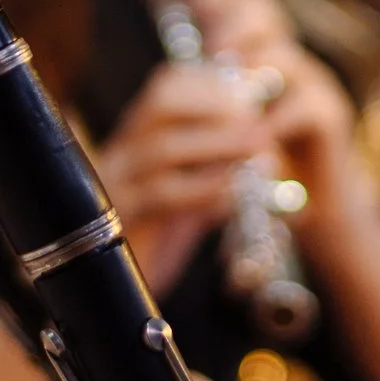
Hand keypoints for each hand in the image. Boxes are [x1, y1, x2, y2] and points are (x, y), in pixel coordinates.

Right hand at [97, 63, 271, 277]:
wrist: (119, 297)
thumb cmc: (163, 235)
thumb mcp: (192, 189)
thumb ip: (219, 163)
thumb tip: (266, 141)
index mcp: (137, 136)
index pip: (167, 85)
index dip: (212, 83)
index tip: (252, 97)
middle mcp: (120, 152)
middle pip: (158, 103)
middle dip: (216, 106)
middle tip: (259, 122)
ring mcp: (113, 185)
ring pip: (160, 148)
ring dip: (217, 145)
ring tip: (259, 151)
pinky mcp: (118, 222)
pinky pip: (161, 197)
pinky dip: (204, 189)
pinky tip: (234, 195)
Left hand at [190, 0, 368, 217]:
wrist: (313, 204)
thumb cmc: (265, 162)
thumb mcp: (235, 125)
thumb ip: (216, 96)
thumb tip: (175, 72)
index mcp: (265, 54)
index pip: (249, 1)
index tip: (193, 8)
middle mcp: (291, 59)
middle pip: (263, 12)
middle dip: (233, 26)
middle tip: (214, 51)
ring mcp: (314, 83)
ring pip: (280, 56)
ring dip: (249, 78)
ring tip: (229, 102)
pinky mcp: (331, 116)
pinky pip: (301, 105)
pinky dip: (273, 123)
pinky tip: (255, 141)